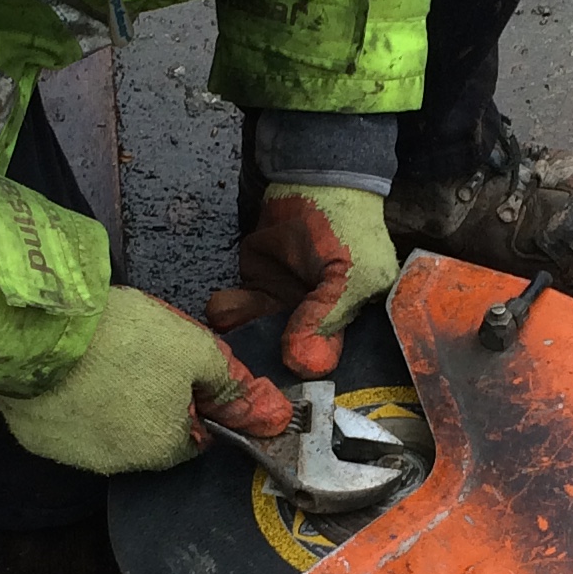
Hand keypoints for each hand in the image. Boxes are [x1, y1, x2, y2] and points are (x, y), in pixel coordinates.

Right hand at [0, 286, 294, 475]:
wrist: (40, 333)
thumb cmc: (126, 340)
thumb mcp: (194, 350)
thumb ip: (230, 384)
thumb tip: (271, 414)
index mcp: (164, 448)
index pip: (196, 435)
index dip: (194, 400)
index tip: (179, 368)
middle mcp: (121, 464)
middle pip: (150, 435)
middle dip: (151, 402)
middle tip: (138, 356)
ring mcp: (74, 455)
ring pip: (106, 431)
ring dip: (109, 404)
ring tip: (100, 360)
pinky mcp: (36, 439)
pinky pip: (65, 423)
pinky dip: (71, 403)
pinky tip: (68, 372)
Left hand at [207, 182, 399, 377]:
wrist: (313, 179)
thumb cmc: (345, 226)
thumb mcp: (348, 275)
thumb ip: (324, 318)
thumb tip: (304, 364)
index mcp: (352, 323)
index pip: (333, 364)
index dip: (310, 381)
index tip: (284, 394)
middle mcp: (319, 321)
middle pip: (291, 358)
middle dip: (266, 366)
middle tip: (246, 373)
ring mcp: (287, 306)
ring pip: (261, 337)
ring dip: (242, 338)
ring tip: (229, 331)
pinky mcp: (260, 288)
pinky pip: (241, 311)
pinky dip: (228, 312)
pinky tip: (221, 310)